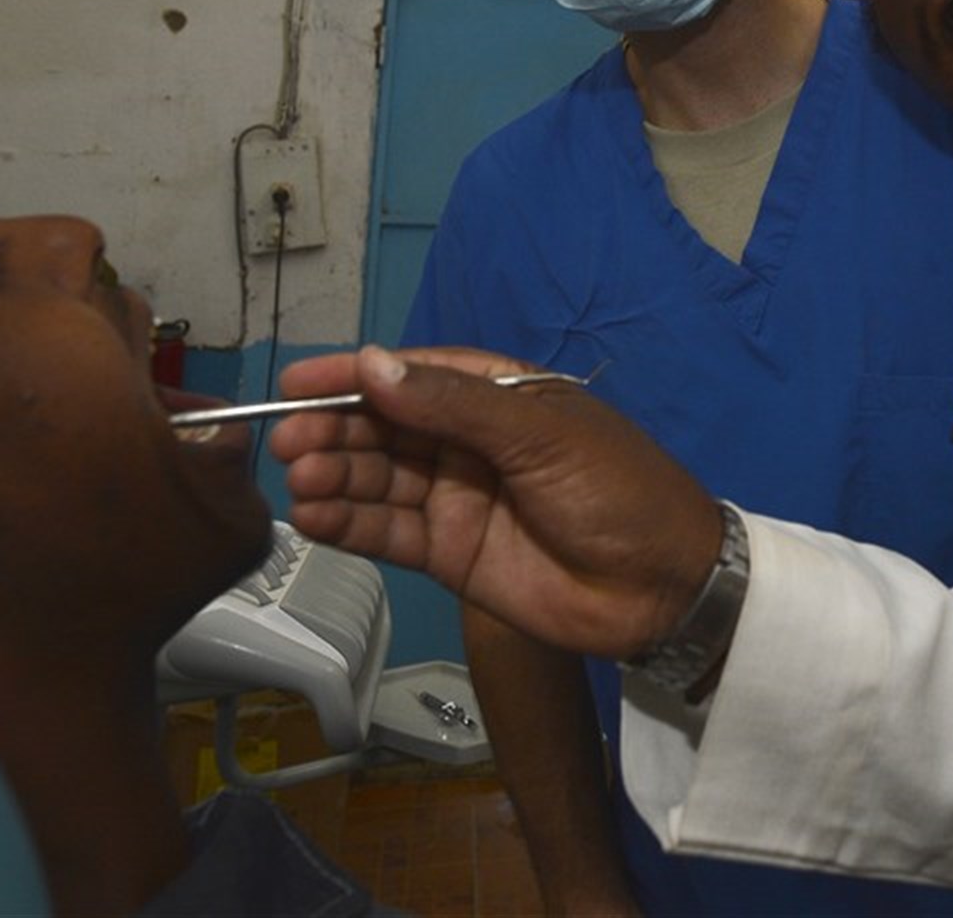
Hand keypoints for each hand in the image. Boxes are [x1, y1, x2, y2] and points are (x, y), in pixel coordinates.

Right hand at [269, 345, 721, 661]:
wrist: (664, 586)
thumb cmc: (618, 490)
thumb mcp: (540, 434)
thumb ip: (453, 403)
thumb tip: (374, 365)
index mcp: (498, 395)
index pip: (412, 375)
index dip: (354, 376)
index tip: (296, 384)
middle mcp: (470, 442)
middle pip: (385, 429)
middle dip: (334, 431)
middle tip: (288, 442)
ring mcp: (458, 498)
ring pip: (378, 480)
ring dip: (334, 477)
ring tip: (299, 479)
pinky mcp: (451, 554)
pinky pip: (388, 533)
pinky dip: (348, 525)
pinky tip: (314, 518)